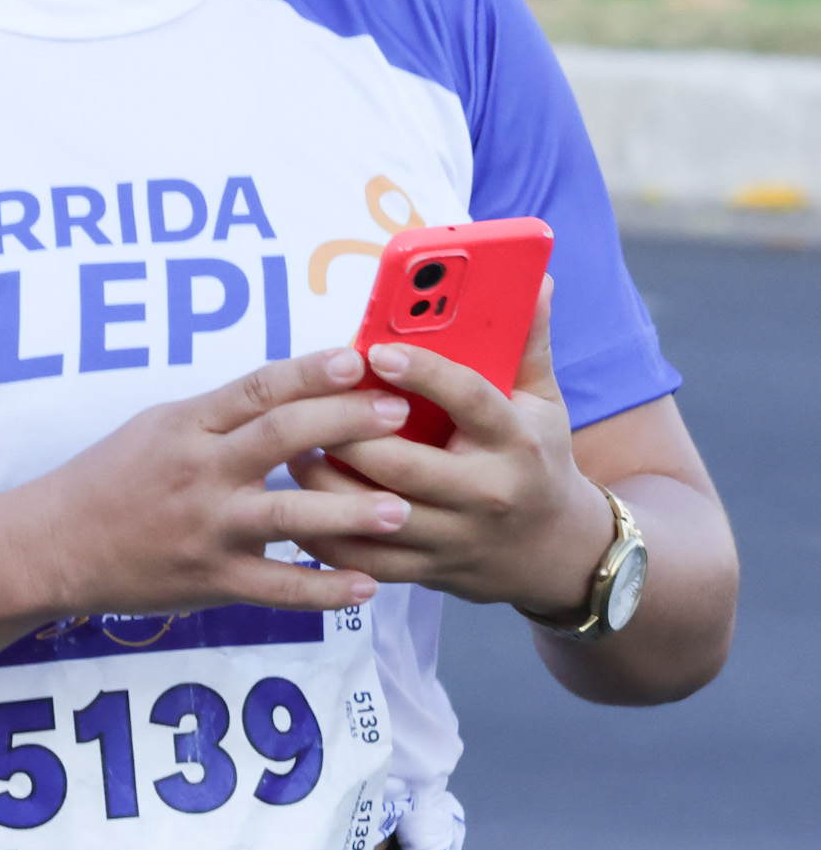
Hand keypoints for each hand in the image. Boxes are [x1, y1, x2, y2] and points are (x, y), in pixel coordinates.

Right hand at [22, 345, 411, 617]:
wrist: (55, 544)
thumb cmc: (109, 479)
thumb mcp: (155, 428)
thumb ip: (219, 416)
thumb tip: (290, 393)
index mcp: (186, 426)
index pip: (256, 389)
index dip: (310, 372)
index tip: (358, 359)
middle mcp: (198, 472)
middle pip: (281, 438)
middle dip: (346, 424)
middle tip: (400, 416)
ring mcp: (206, 528)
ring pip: (288, 518)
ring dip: (349, 512)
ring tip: (400, 509)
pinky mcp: (210, 579)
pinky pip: (277, 587)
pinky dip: (325, 589)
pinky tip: (368, 585)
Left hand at [289, 281, 611, 611]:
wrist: (560, 554)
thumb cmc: (539, 460)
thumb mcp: (543, 403)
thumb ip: (528, 342)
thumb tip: (536, 279)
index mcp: (516, 442)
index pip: (467, 400)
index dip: (422, 373)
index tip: (375, 349)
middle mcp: (487, 493)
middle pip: (401, 463)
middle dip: (345, 433)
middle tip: (305, 404)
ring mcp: (458, 538)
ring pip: (373, 514)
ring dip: (323, 482)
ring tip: (290, 449)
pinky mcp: (432, 571)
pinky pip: (366, 559)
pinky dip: (325, 536)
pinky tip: (295, 506)